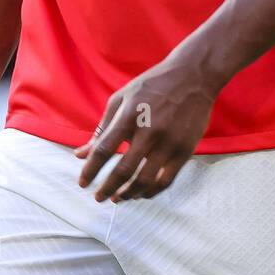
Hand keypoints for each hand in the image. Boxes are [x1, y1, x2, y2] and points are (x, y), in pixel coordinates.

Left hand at [75, 57, 217, 202]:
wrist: (193, 76)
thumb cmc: (152, 86)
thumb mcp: (122, 98)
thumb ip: (102, 128)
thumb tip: (80, 154)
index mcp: (129, 115)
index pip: (104, 149)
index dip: (90, 170)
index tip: (82, 184)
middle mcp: (149, 130)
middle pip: (123, 170)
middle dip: (107, 188)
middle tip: (99, 197)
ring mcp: (169, 142)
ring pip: (145, 180)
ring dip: (129, 194)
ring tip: (118, 198)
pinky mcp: (185, 150)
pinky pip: (166, 180)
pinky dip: (151, 191)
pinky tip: (141, 194)